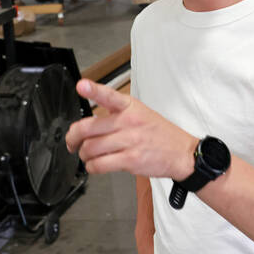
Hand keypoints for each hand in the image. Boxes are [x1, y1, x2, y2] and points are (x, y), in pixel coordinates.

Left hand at [65, 80, 197, 179]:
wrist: (182, 153)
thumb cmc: (160, 134)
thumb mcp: (141, 113)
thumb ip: (116, 115)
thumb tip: (90, 125)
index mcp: (130, 107)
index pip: (109, 96)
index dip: (94, 90)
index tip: (82, 85)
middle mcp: (129, 122)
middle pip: (88, 128)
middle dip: (73, 138)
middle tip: (72, 142)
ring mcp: (129, 141)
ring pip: (90, 148)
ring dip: (84, 155)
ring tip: (88, 156)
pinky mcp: (130, 160)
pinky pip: (99, 164)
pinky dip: (92, 167)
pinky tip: (96, 165)